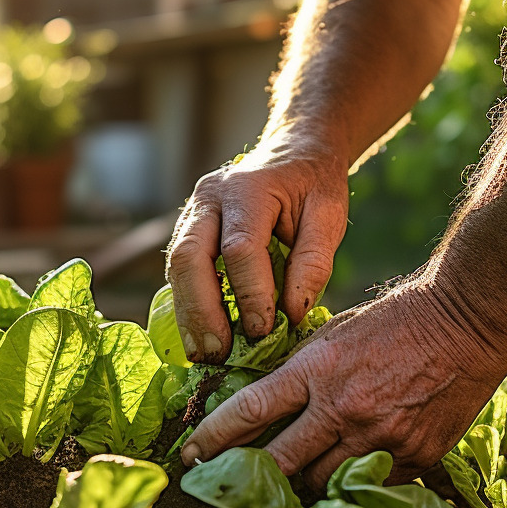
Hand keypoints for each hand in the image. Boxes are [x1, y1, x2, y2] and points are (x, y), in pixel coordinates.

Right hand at [166, 137, 348, 363]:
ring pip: (177, 266)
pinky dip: (189, 307)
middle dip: (202, 310)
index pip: (239, 248)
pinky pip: (180, 271)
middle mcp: (210, 197)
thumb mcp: (329, 215)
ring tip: (204, 355)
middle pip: (190, 257)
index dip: (249, 294)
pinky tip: (201, 338)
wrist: (293, 152)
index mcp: (248, 188)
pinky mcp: (188, 230)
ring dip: (189, 315)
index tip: (263, 332)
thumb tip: (291, 314)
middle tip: (219, 352)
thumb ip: (314, 262)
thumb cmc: (314, 185)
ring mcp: (192, 212)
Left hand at [180, 279, 506, 488]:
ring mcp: (380, 438)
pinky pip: (366, 484)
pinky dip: (349, 482)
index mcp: (318, 370)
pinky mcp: (413, 458)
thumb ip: (298, 372)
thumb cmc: (394, 323)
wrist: (466, 324)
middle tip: (232, 486)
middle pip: (281, 462)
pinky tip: (344, 474)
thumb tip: (258, 406)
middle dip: (251, 477)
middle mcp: (344, 408)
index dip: (214, 439)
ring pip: (322, 482)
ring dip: (303, 482)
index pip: (250, 412)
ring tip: (292, 480)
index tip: (191, 456)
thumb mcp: (334, 335)